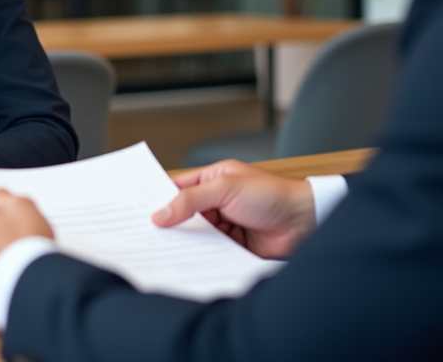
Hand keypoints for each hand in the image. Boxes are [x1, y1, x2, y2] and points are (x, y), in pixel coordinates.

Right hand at [152, 160, 316, 258]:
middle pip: (184, 213)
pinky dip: (200, 256)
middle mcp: (218, 201)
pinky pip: (210, 251)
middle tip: (143, 234)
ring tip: (159, 251)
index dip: (159, 198)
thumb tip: (160, 213)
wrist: (305, 221)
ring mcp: (226, 224)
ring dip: (183, 242)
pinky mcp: (234, 246)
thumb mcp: (225, 189)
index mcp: (214, 179)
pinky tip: (186, 263)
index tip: (137, 210)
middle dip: (168, 223)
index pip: (179, 187)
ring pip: (196, 235)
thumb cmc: (272, 194)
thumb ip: (191, 200)